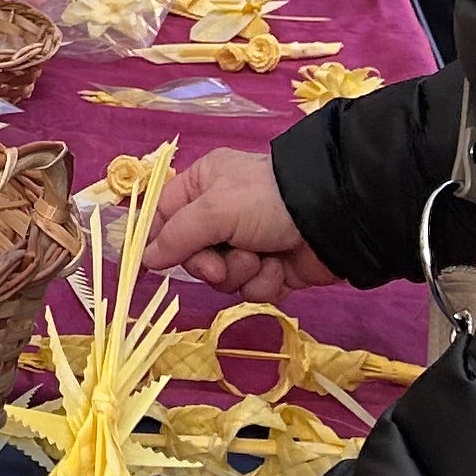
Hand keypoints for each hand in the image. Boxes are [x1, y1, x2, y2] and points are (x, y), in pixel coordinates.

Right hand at [147, 146, 339, 303]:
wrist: (331, 220)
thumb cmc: (266, 200)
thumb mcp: (214, 210)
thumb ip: (176, 236)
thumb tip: (145, 259)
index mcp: (203, 185)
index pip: (165, 217)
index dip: (159, 242)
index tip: (153, 266)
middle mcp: (222, 214)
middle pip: (193, 255)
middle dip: (210, 265)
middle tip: (222, 264)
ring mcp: (248, 243)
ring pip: (222, 278)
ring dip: (240, 273)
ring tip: (261, 257)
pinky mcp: (271, 269)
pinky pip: (250, 289)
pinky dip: (264, 283)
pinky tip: (279, 268)